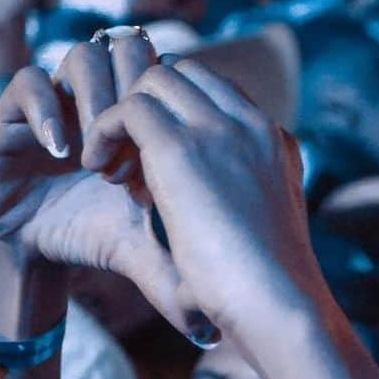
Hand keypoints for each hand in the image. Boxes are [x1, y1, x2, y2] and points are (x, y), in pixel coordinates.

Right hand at [0, 38, 190, 334]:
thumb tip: (220, 325)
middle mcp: (106, 94)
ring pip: (88, 54)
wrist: (36, 253)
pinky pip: (29, 82)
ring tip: (103, 163)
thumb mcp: (151, 252)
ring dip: (100, 103)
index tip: (174, 171)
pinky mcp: (11, 112)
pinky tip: (64, 153)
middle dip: (142, 96)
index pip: (172, 72)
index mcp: (146, 110)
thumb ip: (189, 271)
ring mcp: (61, 96)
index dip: (176, 112)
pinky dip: (49, 111)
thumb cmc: (98, 239)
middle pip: (136, 48)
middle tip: (142, 155)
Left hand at [81, 60, 330, 343]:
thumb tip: (216, 241)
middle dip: (147, 107)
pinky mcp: (181, 147)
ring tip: (113, 171)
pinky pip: (128, 107)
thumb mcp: (262, 238)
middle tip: (128, 164)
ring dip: (122, 117)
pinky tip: (100, 171)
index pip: (217, 93)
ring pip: (154, 78)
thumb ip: (242, 212)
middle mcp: (253, 125)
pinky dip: (103, 132)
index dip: (177, 117)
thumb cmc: (270, 295)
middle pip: (184, 73)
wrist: (278, 305)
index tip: (156, 168)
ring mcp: (221, 130)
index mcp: (276, 144)